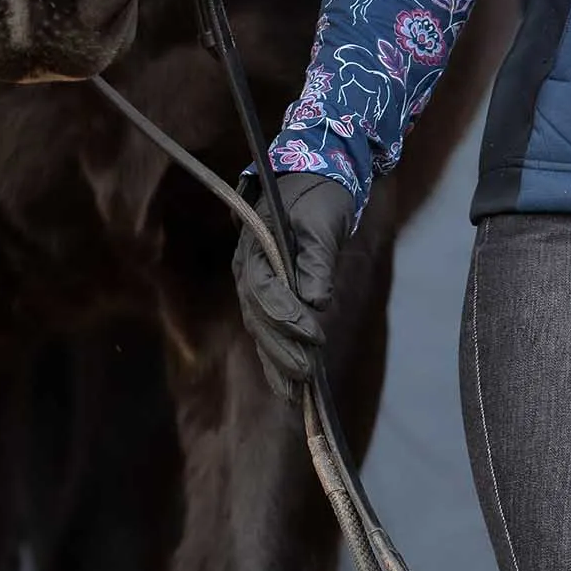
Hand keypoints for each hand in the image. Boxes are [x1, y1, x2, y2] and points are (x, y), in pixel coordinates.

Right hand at [232, 172, 356, 400]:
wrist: (314, 177)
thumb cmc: (321, 196)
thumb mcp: (323, 221)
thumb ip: (317, 259)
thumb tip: (316, 302)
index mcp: (255, 247)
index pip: (263, 290)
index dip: (286, 316)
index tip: (315, 335)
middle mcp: (247, 269)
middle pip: (258, 317)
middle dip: (282, 349)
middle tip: (308, 375)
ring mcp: (254, 284)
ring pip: (260, 330)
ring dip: (278, 362)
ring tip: (298, 392)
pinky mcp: (267, 295)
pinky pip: (268, 331)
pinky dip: (277, 358)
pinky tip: (290, 385)